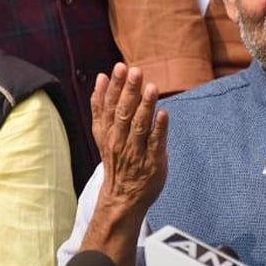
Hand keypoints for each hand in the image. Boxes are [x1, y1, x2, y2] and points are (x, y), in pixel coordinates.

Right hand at [91, 63, 168, 217]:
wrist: (121, 198)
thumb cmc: (116, 159)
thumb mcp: (102, 133)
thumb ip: (101, 105)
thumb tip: (101, 76)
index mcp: (108, 132)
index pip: (109, 106)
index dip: (114, 86)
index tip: (120, 68)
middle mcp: (120, 140)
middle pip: (123, 113)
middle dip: (129, 91)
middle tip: (136, 71)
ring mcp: (136, 152)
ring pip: (139, 126)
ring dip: (146, 106)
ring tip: (152, 88)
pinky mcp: (152, 162)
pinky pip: (156, 143)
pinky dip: (159, 128)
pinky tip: (163, 113)